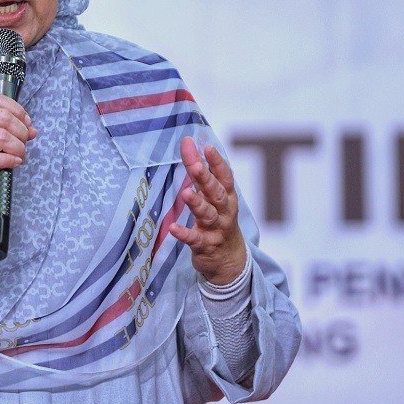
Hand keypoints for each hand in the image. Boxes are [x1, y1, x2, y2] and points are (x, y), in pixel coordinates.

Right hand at [0, 92, 37, 208]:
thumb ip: (2, 127)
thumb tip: (31, 129)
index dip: (17, 110)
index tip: (25, 122)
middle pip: (2, 117)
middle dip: (20, 130)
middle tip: (24, 141)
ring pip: (1, 136)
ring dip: (18, 147)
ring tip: (20, 154)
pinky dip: (10, 160)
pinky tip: (15, 162)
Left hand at [169, 136, 246, 284]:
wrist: (230, 260)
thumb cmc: (218, 219)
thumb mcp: (213, 196)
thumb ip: (199, 172)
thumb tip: (189, 142)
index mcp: (227, 196)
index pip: (224, 176)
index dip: (217, 162)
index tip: (207, 147)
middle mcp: (224, 211)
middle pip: (216, 192)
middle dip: (206, 178)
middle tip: (195, 166)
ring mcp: (216, 229)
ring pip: (208, 214)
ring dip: (197, 204)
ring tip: (185, 193)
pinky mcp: (205, 245)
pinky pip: (194, 239)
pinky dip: (184, 233)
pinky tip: (172, 228)